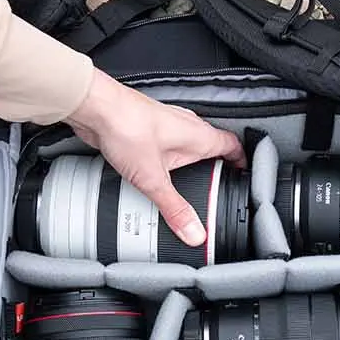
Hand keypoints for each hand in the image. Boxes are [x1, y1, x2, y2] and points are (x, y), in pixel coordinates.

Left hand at [65, 72, 244, 246]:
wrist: (95, 107)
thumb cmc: (126, 127)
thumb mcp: (153, 179)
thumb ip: (174, 208)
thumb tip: (194, 232)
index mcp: (198, 134)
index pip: (233, 145)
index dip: (242, 161)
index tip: (244, 177)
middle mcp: (186, 125)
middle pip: (213, 145)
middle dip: (217, 166)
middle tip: (216, 187)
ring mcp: (166, 124)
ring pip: (189, 143)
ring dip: (191, 161)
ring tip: (187, 184)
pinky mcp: (147, 126)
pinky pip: (168, 144)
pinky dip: (169, 158)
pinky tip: (155, 171)